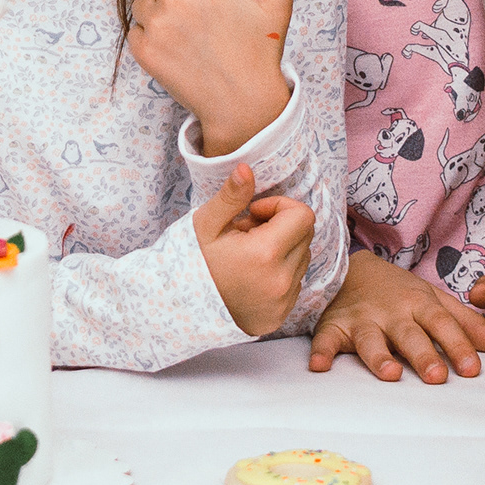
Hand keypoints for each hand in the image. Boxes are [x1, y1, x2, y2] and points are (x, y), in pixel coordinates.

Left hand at [127, 0, 317, 157]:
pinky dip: (149, 41)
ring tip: (185, 38)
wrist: (243, 101)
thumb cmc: (259, 51)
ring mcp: (157, 24)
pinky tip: (174, 53)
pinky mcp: (144, 50)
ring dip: (158, 17)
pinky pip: (135, 32)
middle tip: (198, 25)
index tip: (205, 3)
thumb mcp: (276, 5)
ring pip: (143, 5)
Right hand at [193, 163, 316, 336]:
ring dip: (281, 250)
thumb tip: (247, 168)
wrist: (179, 309)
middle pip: (305, 236)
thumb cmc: (191, 263)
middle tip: (247, 233)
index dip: (280, 206)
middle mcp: (281, 280)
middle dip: (281, 227)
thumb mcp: (205, 225)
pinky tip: (251, 276)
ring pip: (301, 259)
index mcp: (266, 254)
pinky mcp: (280, 316)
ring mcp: (283, 302)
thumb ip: (231, 196)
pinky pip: (294, 284)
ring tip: (248, 256)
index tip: (254, 213)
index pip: (302, 216)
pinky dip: (280, 273)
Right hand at [309, 250, 484, 381]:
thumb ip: (466, 324)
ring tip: (390, 374)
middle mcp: (391, 312)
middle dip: (423, 355)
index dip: (458, 345)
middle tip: (437, 377)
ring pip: (370, 339)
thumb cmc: (400, 292)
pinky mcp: (334, 326)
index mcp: (419, 304)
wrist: (351, 266)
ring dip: (379, 356)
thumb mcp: (435, 300)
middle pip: (409, 334)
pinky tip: (319, 366)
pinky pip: (325, 339)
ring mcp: (361, 319)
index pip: (442, 324)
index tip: (472, 369)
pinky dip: (321, 351)